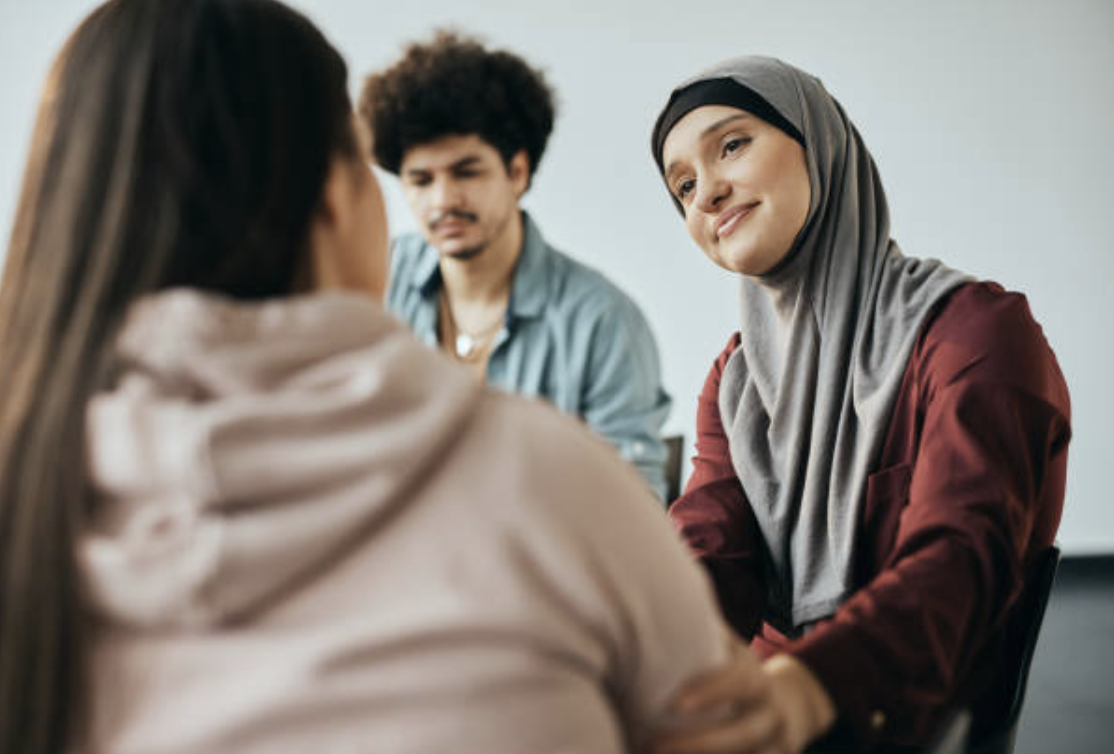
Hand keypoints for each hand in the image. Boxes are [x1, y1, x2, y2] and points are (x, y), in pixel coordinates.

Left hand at [653, 638, 835, 753]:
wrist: (789, 707)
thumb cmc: (737, 674)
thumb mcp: (730, 651)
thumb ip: (704, 633)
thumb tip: (660, 592)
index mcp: (758, 681)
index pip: (740, 683)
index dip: (712, 690)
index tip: (676, 702)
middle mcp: (772, 717)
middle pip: (741, 736)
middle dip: (697, 745)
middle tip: (652, 746)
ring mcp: (777, 750)